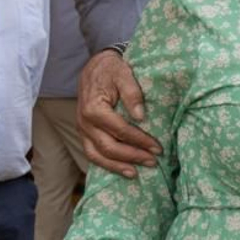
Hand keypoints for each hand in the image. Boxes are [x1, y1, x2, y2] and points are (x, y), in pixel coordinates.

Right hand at [77, 51, 159, 177]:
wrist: (96, 66)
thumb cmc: (112, 69)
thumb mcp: (124, 74)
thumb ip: (132, 93)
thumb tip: (141, 116)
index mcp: (94, 108)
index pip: (120, 130)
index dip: (140, 141)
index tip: (158, 148)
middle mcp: (84, 122)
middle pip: (108, 147)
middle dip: (132, 156)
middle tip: (153, 161)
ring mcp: (82, 129)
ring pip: (96, 155)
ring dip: (117, 166)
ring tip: (136, 173)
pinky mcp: (84, 132)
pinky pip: (92, 153)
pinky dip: (106, 164)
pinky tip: (122, 169)